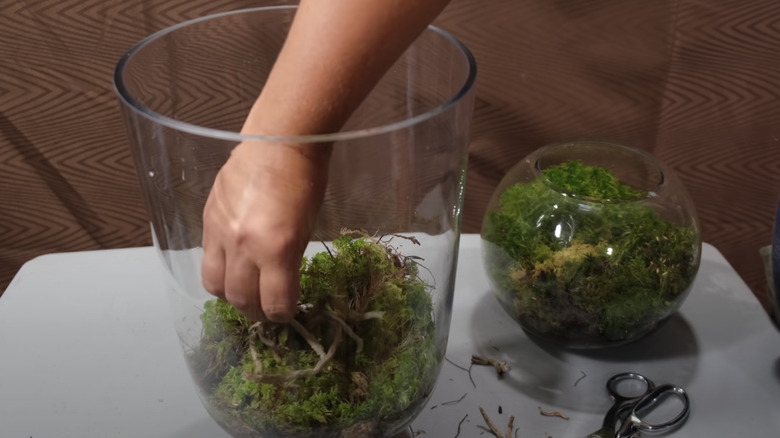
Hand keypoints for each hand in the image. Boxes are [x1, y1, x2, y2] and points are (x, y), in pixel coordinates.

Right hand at [201, 140, 329, 321]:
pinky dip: (220, 272)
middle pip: (242, 300)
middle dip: (258, 312)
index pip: (275, 303)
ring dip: (232, 297)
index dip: (284, 314)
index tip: (288, 312)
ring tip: (247, 293)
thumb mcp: (307, 228)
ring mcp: (221, 234)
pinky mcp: (208, 221)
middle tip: (268, 310)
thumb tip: (281, 284)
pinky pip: (206, 260)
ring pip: (216, 286)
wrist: (278, 140)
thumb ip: (289, 260)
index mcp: (277, 249)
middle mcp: (244, 246)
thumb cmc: (304, 180)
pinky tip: (233, 267)